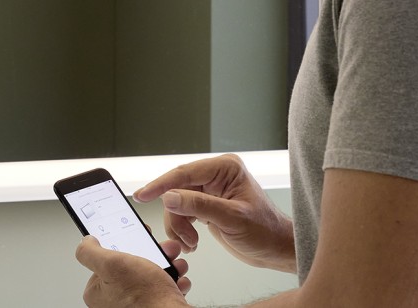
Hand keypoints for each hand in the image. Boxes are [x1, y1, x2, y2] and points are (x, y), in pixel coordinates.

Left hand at [76, 236, 189, 307]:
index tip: (135, 238)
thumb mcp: (113, 264)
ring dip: (166, 266)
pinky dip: (172, 281)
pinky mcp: (152, 306)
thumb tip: (85, 243)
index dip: (124, 246)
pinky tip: (177, 280)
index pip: (107, 260)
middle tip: (162, 250)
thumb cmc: (145, 298)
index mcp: (99, 292)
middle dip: (152, 255)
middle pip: (132, 265)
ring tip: (174, 265)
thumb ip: (92, 252)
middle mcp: (115, 300)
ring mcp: (134, 304)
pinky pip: (162, 288)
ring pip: (150, 275)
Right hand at [134, 154, 294, 271]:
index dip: (161, 185)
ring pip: (176, 204)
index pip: (185, 173)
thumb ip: (200, 206)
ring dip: (179, 226)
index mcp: (225, 168)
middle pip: (177, 190)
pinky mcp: (206, 204)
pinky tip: (193, 240)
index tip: (142, 195)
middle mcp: (216, 175)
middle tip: (181, 235)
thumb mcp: (232, 219)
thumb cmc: (265, 231)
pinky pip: (182, 213)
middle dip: (176, 215)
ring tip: (192, 242)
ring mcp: (210, 190)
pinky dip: (182, 229)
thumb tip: (170, 197)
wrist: (275, 249)